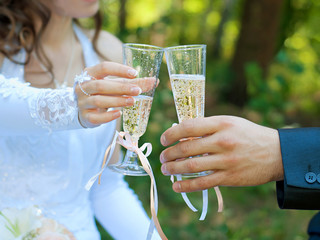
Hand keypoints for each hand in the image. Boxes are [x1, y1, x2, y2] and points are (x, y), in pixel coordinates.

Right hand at [74, 61, 156, 127]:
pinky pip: (96, 117)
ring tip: (132, 101)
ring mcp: (82, 102)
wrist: (85, 109)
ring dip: (117, 101)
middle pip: (101, 85)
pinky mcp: (85, 117)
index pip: (104, 67)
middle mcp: (83, 87)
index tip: (135, 73)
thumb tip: (155, 81)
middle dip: (121, 88)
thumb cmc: (103, 93)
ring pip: (98, 101)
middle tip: (138, 91)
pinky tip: (119, 114)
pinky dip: (108, 116)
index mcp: (90, 73)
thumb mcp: (115, 85)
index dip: (120, 70)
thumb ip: (133, 83)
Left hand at [160, 116, 283, 192]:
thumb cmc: (249, 135)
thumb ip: (208, 127)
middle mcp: (222, 141)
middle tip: (163, 157)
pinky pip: (202, 183)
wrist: (276, 153)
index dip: (171, 133)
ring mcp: (226, 160)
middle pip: (186, 148)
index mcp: (221, 124)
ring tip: (165, 170)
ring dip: (173, 169)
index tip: (163, 139)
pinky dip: (186, 185)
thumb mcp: (230, 123)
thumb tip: (182, 134)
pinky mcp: (229, 177)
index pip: (188, 127)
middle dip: (169, 154)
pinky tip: (176, 186)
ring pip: (191, 166)